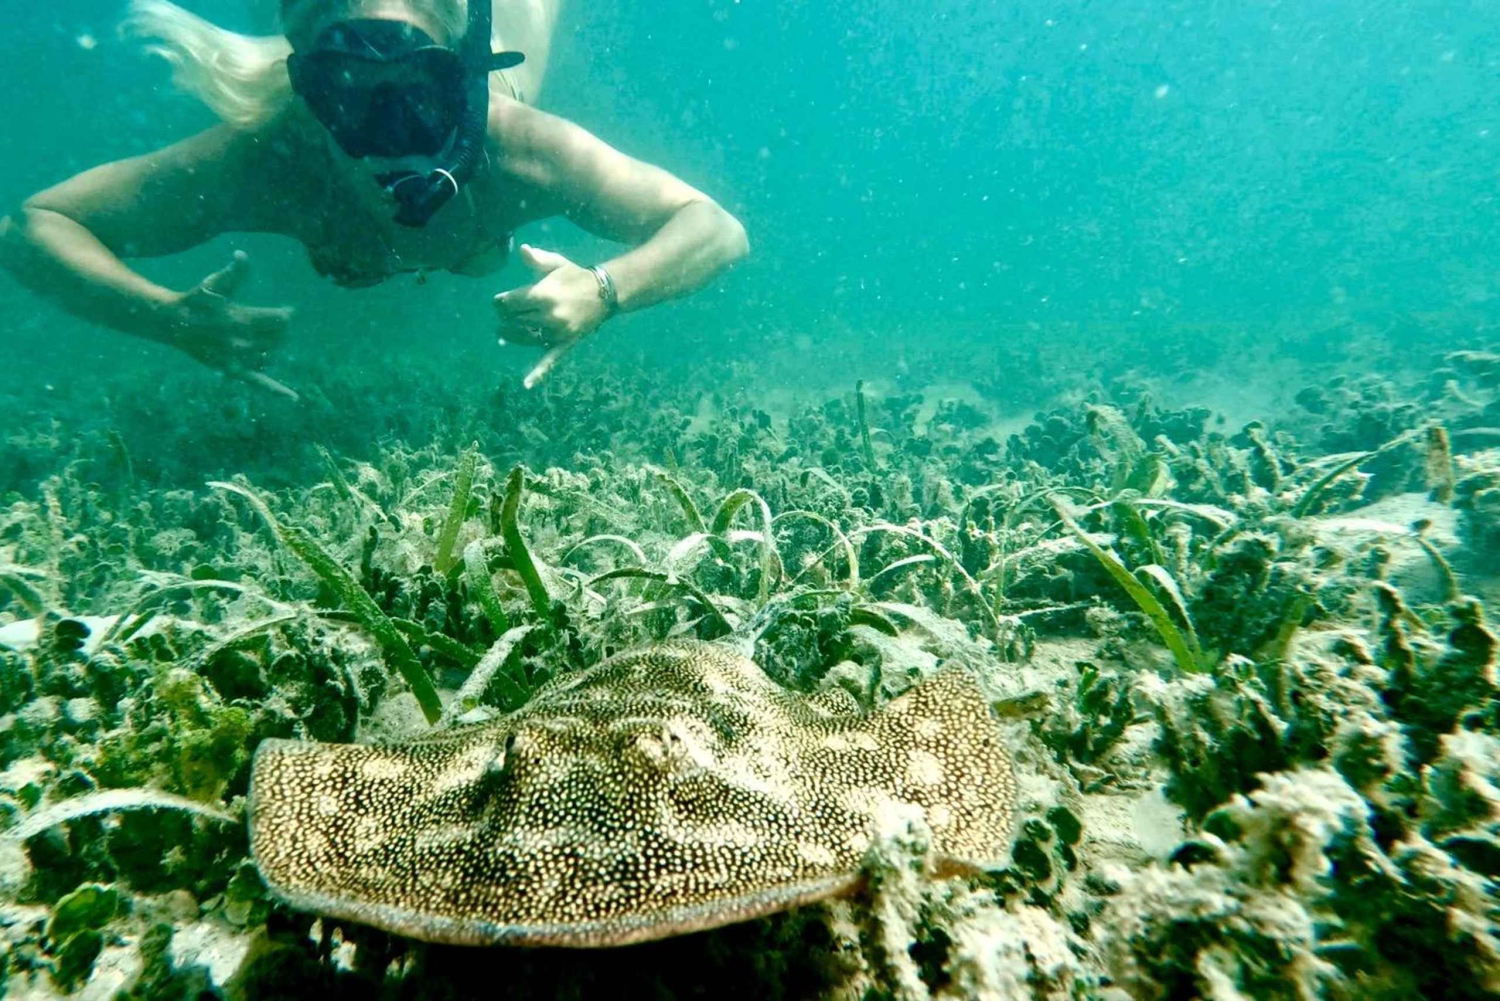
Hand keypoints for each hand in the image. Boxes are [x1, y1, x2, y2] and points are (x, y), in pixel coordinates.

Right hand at [165, 251, 297, 399]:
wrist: (172, 323)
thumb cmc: (197, 299)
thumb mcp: (215, 283)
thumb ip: (234, 272)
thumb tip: (243, 254)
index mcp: (241, 318)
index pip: (280, 320)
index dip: (287, 314)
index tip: (287, 311)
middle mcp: (241, 341)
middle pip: (279, 338)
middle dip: (279, 330)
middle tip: (268, 322)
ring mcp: (237, 358)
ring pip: (271, 356)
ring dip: (271, 347)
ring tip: (258, 336)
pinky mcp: (232, 370)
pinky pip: (258, 383)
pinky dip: (276, 390)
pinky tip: (294, 398)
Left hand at [493, 244, 609, 388]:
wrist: (604, 293)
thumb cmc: (575, 276)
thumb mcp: (557, 264)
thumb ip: (537, 259)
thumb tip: (522, 249)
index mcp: (543, 294)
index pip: (509, 303)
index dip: (501, 302)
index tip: (500, 302)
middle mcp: (549, 315)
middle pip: (514, 320)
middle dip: (506, 316)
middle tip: (506, 313)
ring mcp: (557, 332)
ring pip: (524, 337)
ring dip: (511, 335)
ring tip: (504, 331)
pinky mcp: (564, 343)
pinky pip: (549, 360)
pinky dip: (538, 373)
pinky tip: (526, 384)